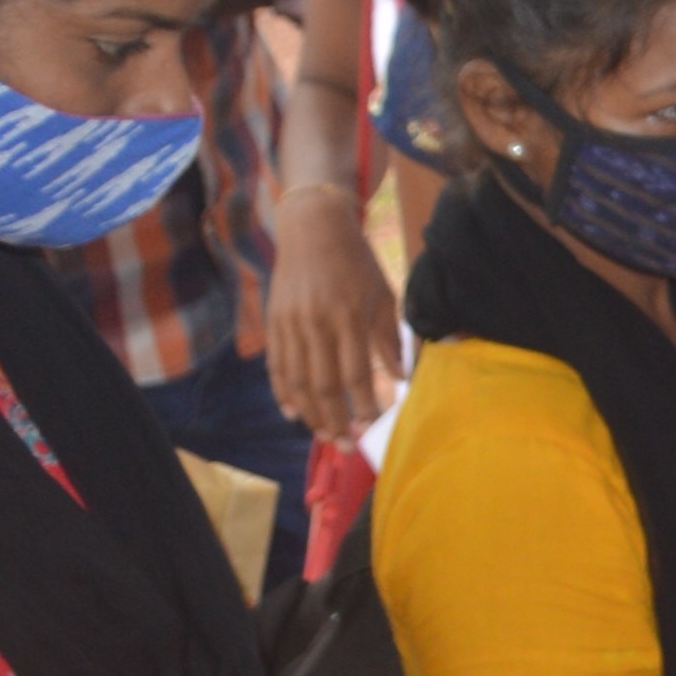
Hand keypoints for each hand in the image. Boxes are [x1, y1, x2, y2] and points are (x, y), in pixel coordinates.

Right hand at [268, 196, 403, 441]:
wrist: (314, 229)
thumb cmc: (356, 263)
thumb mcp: (383, 296)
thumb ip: (390, 340)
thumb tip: (402, 379)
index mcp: (349, 317)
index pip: (356, 375)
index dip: (365, 406)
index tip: (375, 427)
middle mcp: (317, 324)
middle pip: (323, 386)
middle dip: (336, 421)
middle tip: (347, 446)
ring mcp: (291, 325)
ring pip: (297, 382)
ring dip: (311, 414)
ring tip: (325, 436)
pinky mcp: (273, 323)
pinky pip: (277, 366)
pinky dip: (284, 393)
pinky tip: (293, 413)